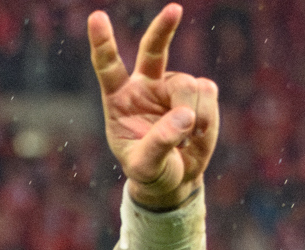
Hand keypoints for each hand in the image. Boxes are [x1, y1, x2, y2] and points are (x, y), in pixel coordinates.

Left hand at [89, 4, 218, 208]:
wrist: (175, 176)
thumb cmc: (150, 170)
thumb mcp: (145, 165)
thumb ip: (159, 143)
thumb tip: (184, 116)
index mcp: (119, 99)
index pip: (108, 66)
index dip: (103, 42)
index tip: (96, 17)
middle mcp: (145, 86)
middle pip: (152, 50)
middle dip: (163, 29)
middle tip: (174, 10)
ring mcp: (173, 85)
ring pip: (189, 85)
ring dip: (192, 114)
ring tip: (186, 140)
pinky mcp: (199, 91)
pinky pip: (208, 93)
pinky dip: (207, 117)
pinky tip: (197, 135)